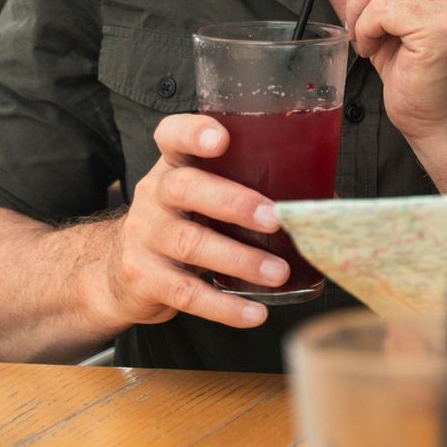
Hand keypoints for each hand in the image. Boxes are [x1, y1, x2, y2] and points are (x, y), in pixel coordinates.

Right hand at [97, 114, 285, 330]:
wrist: (120, 267)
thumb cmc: (184, 220)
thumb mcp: (203, 193)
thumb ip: (248, 186)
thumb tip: (325, 202)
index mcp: (174, 165)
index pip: (172, 135)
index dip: (193, 133)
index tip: (222, 138)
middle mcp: (154, 195)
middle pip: (185, 188)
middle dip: (234, 202)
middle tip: (276, 218)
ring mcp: (144, 236)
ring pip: (191, 244)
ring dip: (240, 260)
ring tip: (278, 272)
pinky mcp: (143, 278)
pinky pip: (186, 293)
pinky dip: (224, 306)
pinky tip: (254, 313)